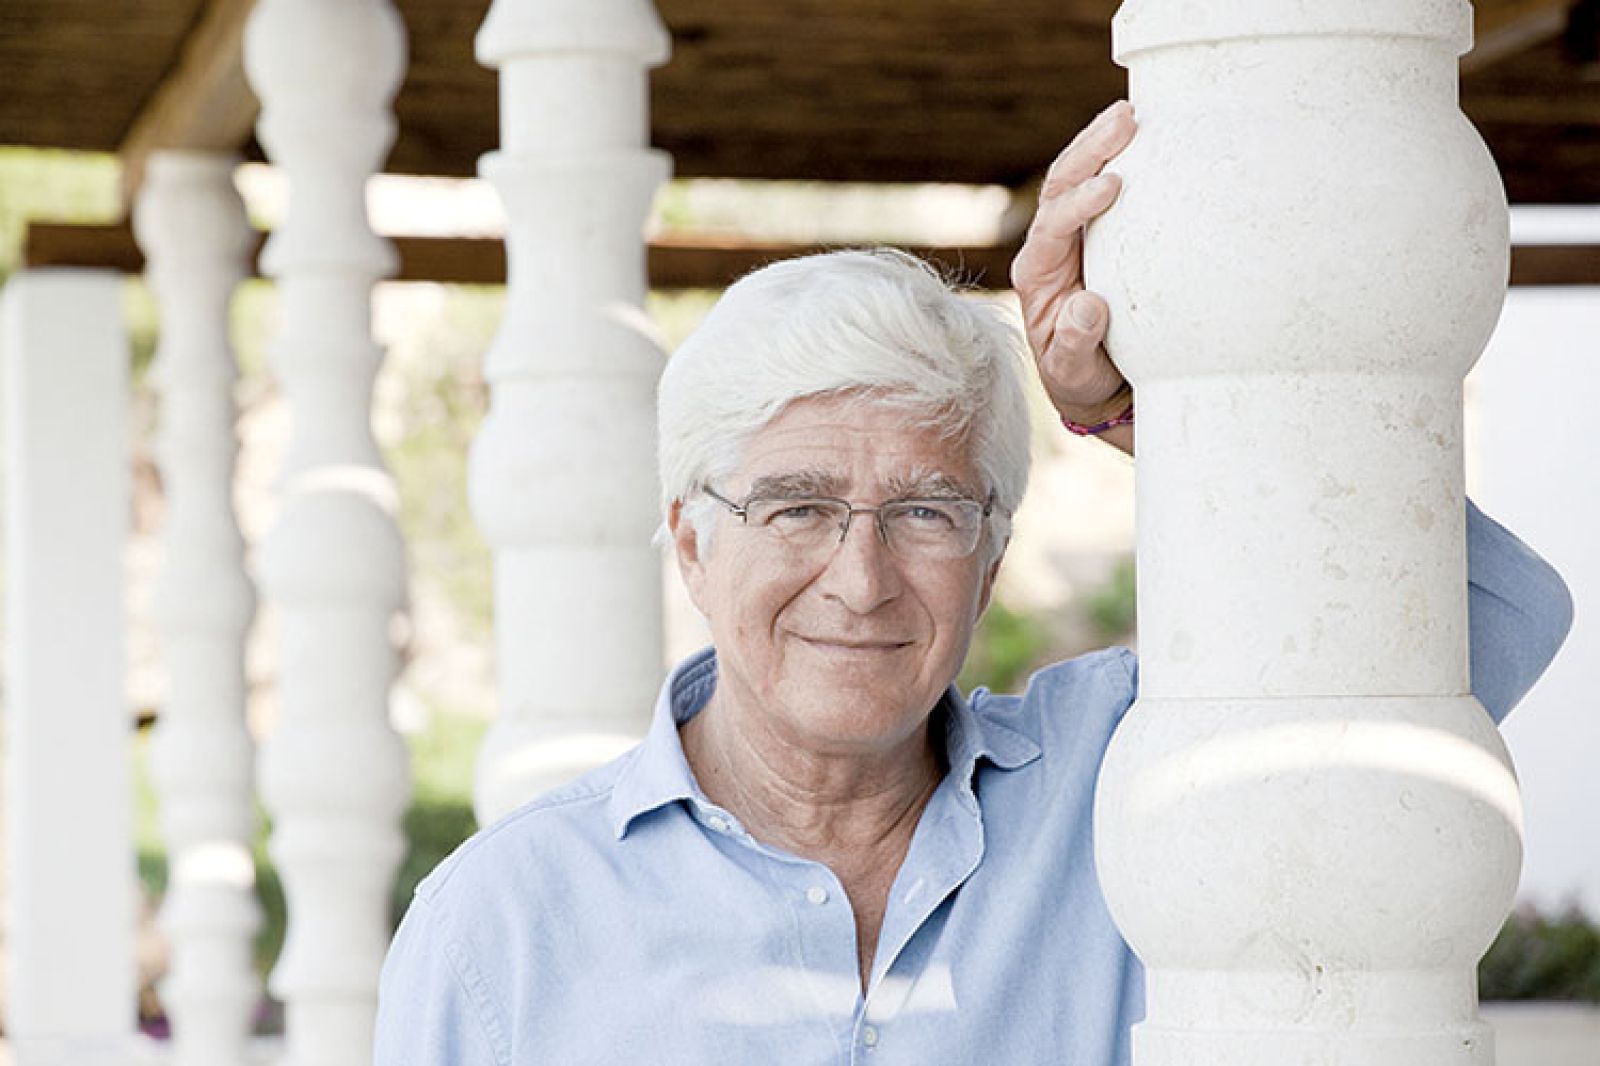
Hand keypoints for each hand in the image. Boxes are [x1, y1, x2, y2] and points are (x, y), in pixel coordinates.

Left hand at [1011, 101, 1136, 433]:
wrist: (1091, 378)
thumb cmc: (1080, 375)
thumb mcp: (1073, 372)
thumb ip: (1075, 345)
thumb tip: (1087, 307)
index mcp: (1036, 275)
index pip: (1050, 228)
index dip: (1077, 204)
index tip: (1112, 186)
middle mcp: (1049, 247)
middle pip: (1059, 186)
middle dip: (1088, 151)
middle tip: (1124, 121)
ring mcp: (1073, 235)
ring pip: (1078, 177)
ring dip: (1101, 142)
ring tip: (1131, 112)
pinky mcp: (1099, 232)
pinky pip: (1104, 186)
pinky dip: (1120, 158)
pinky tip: (1145, 132)